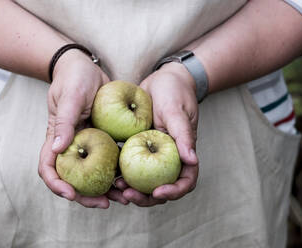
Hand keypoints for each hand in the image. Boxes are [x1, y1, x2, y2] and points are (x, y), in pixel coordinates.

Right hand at [38, 50, 128, 207]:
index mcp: (56, 139)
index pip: (48, 168)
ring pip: (92, 175)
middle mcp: (71, 146)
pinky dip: (117, 173)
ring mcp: (86, 145)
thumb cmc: (74, 78)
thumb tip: (59, 149)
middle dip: (86, 196)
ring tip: (125, 197)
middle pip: (73, 180)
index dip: (57, 185)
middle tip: (106, 204)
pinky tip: (131, 179)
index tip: (72, 195)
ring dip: (105, 189)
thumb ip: (65, 121)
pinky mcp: (101, 141)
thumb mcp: (70, 97)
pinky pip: (108, 161)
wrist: (87, 67)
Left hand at [117, 62, 198, 206]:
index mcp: (183, 154)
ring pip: (144, 181)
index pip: (185, 181)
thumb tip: (192, 160)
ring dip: (131, 189)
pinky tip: (108, 174)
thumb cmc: (174, 92)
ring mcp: (152, 156)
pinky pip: (130, 166)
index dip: (173, 192)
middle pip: (161, 187)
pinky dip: (121, 174)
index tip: (156, 191)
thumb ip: (184, 136)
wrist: (160, 80)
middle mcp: (168, 159)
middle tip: (127, 195)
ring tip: (115, 188)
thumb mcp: (177, 112)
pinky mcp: (137, 149)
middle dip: (146, 197)